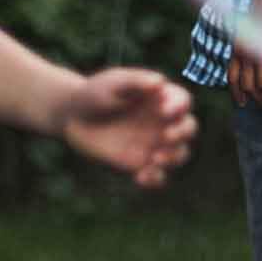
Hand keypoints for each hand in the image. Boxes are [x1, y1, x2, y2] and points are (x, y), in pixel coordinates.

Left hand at [62, 69, 196, 187]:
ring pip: (179, 154)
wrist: (72, 118)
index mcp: (161, 98)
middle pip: (188, 128)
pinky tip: (140, 177)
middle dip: (182, 134)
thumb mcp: (113, 82)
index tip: (163, 111)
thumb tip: (160, 83)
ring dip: (174, 158)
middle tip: (165, 136)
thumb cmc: (95, 94)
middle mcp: (163, 122)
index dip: (179, 107)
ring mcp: (154, 144)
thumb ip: (136, 80)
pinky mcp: (141, 164)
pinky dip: (156, 180)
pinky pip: (159, 177)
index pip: (183, 101)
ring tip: (155, 159)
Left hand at [229, 0, 261, 108]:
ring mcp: (259, 52)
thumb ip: (252, 43)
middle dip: (258, 98)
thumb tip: (256, 53)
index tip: (243, 103)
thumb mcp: (252, 28)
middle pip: (248, 85)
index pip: (232, 78)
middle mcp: (245, 53)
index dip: (237, 93)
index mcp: (237, 47)